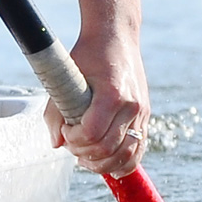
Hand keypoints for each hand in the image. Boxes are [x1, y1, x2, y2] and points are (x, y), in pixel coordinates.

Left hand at [45, 30, 149, 180]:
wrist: (116, 36)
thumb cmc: (88, 55)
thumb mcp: (67, 77)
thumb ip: (56, 111)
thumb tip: (56, 143)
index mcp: (113, 94)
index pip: (92, 134)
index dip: (74, 139)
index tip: (65, 131)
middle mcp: (132, 106)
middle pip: (108, 149)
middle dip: (84, 154)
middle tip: (71, 145)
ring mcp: (142, 113)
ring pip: (126, 156)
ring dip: (103, 164)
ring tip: (85, 158)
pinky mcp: (145, 117)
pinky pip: (139, 150)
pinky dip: (123, 163)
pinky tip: (107, 164)